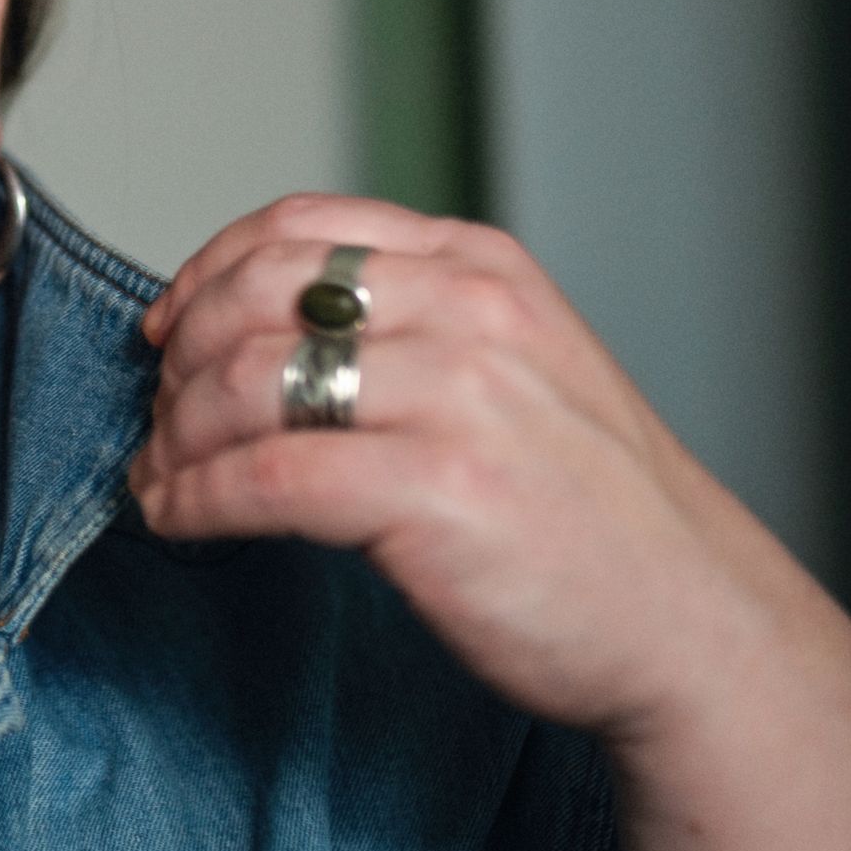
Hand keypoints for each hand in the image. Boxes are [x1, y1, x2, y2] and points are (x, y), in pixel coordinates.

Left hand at [128, 193, 799, 743]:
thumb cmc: (593, 512)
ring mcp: (457, 400)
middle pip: (259, 295)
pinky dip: (196, 498)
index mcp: (482, 270)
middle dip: (182, 358)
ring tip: (161, 477)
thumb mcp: (521, 369)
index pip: (303, 226)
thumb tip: (259, 332)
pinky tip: (180, 518)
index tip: (167, 326)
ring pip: (248, 381)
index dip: (208, 272)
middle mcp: (469, 315)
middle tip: (157, 414)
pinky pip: (265, 478)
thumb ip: (415, 328)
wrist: (692, 625)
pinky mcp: (435, 492)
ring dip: (176, 435)